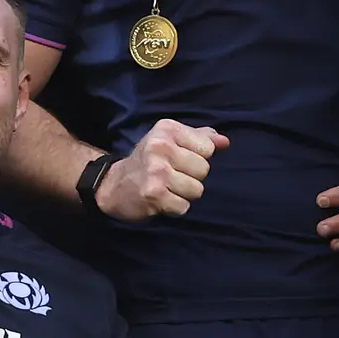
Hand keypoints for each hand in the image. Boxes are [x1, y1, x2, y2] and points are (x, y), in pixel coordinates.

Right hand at [99, 118, 221, 220]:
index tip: (179, 160)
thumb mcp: (170, 141)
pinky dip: (175, 208)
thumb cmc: (149, 161)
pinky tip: (161, 200)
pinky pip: (183, 206)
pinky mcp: (153, 194)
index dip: (198, 158)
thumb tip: (225, 142)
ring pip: (196, 190)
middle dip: (192, 177)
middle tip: (171, 176)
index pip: (208, 148)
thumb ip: (200, 138)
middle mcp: (161, 147)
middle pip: (204, 170)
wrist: (113, 185)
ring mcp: (156, 171)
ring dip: (184, 194)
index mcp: (167, 129)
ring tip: (167, 188)